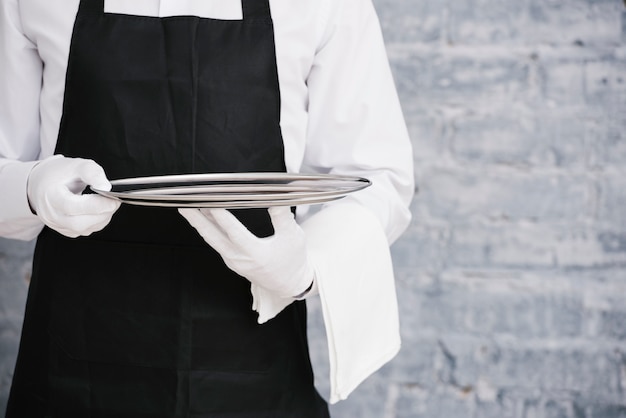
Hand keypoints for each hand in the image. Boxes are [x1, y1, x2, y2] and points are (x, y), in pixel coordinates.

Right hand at [27, 155, 120, 237]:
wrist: (43, 183)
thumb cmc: (60, 173)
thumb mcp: (77, 165)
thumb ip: (92, 173)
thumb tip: (106, 188)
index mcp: (50, 196)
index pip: (72, 206)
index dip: (95, 205)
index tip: (113, 200)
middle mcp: (50, 214)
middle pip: (78, 223)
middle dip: (101, 214)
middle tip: (114, 202)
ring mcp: (56, 224)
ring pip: (83, 229)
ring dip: (101, 218)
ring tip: (107, 204)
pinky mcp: (64, 230)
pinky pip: (84, 231)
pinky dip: (96, 222)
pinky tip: (99, 211)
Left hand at [179, 206, 313, 298]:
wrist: (289, 283)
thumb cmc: (293, 259)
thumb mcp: (293, 237)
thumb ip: (283, 218)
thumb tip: (275, 198)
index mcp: (256, 254)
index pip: (234, 232)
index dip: (221, 216)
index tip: (210, 201)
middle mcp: (240, 259)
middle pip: (213, 237)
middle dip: (197, 219)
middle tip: (183, 203)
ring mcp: (233, 261)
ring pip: (212, 240)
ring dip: (199, 223)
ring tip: (187, 207)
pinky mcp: (231, 261)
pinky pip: (216, 243)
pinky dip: (208, 229)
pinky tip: (203, 218)